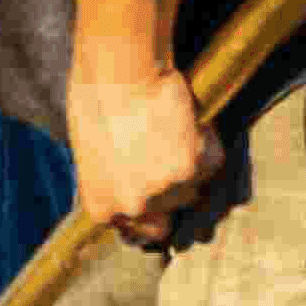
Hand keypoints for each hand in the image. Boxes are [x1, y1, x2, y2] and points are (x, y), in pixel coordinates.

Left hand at [66, 63, 223, 247]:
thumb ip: (113, 182)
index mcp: (102, 208)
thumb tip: (137, 187)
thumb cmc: (95, 104)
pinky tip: (189, 120)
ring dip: (191, 161)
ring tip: (175, 129)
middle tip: (171, 150)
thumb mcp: (92, 156)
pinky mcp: (191, 168)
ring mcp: (164, 191)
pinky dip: (208, 140)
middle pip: (173, 207)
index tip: (163, 188)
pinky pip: (213, 160)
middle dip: (175, 183)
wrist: (118, 76)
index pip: (142, 228)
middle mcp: (134, 207)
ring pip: (195, 185)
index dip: (156, 206)